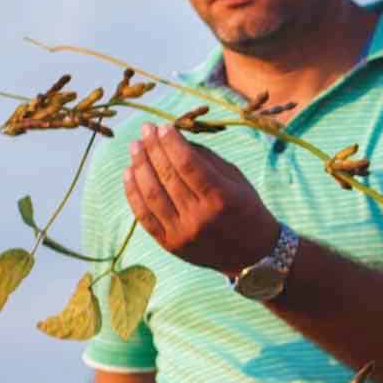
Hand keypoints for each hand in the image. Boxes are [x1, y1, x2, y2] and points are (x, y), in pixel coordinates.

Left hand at [125, 123, 280, 276]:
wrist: (253, 255)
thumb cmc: (247, 210)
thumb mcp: (236, 180)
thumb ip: (207, 159)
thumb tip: (175, 138)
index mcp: (221, 198)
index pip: (189, 164)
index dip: (172, 143)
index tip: (163, 127)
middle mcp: (200, 217)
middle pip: (168, 176)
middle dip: (153, 148)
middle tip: (145, 130)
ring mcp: (182, 233)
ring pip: (152, 194)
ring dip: (140, 166)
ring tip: (135, 147)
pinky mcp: (170, 244)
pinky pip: (144, 216)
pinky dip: (133, 193)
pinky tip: (129, 173)